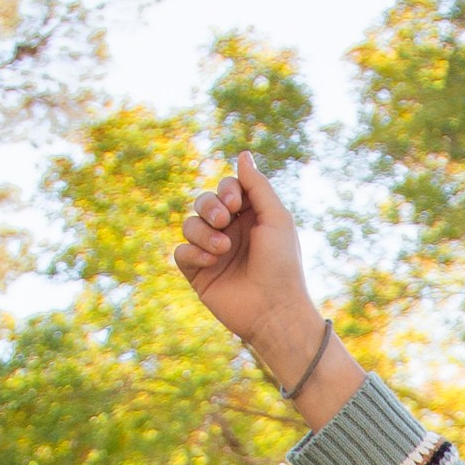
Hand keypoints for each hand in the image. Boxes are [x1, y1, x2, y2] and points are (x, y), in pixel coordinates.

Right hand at [172, 151, 334, 392]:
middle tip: (224, 221)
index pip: (226, 188)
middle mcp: (229, 232)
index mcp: (249, 217)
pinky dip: (193, 253)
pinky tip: (211, 261)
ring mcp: (212, 253)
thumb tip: (243, 154)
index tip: (235, 203)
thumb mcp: (276, 219)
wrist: (274, 310)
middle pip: (203, 202)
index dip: (226, 190)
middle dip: (210, 206)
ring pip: (189, 224)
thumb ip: (257, 186)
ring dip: (202, 232)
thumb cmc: (282, 265)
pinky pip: (181, 252)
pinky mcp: (199, 274)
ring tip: (222, 249)